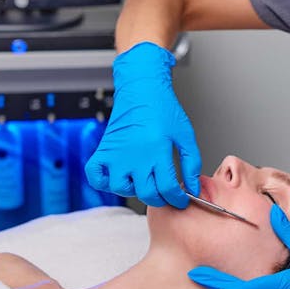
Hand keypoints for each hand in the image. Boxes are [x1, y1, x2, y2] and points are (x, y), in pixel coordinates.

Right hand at [84, 42, 200, 207]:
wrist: (142, 89)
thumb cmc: (164, 109)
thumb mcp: (185, 134)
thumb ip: (191, 163)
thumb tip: (193, 187)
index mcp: (157, 151)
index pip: (168, 188)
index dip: (177, 199)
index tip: (181, 199)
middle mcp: (134, 156)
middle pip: (146, 193)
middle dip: (160, 198)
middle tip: (166, 194)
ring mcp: (116, 155)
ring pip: (121, 188)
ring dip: (134, 191)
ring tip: (144, 183)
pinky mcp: (103, 150)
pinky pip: (96, 177)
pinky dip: (104, 182)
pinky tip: (118, 177)